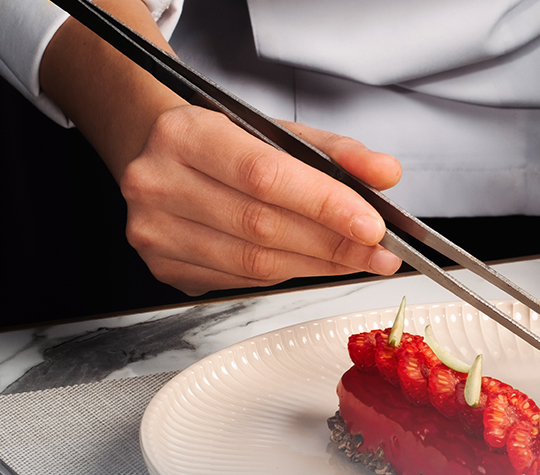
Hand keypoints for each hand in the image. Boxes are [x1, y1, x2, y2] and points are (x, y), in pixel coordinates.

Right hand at [116, 109, 402, 294]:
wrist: (155, 152)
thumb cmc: (218, 140)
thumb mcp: (275, 129)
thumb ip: (334, 150)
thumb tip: (384, 173)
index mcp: (186, 134)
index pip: (265, 176)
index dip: (324, 204)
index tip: (371, 224)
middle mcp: (160, 182)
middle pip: (262, 226)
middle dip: (333, 244)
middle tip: (378, 251)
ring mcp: (156, 230)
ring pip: (253, 263)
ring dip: (316, 266)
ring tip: (356, 260)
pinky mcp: (164, 267)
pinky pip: (240, 280)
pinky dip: (285, 275)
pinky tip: (310, 264)